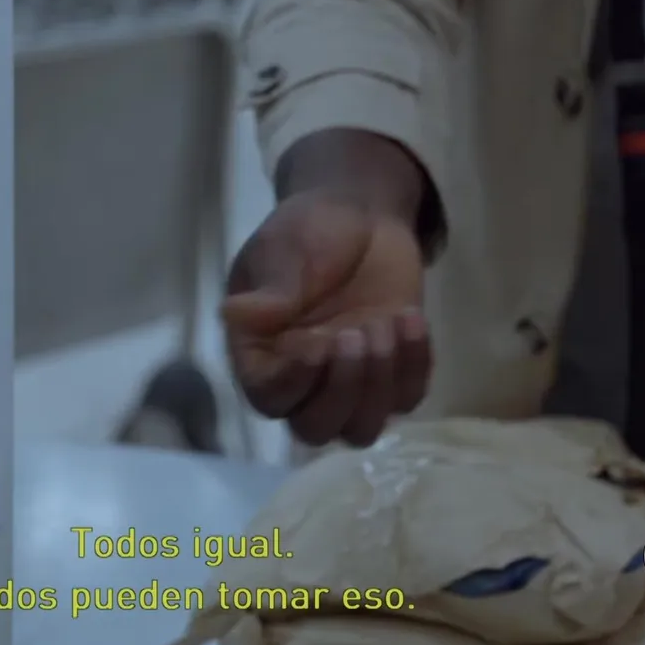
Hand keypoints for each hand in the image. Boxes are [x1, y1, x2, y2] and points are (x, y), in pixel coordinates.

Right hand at [222, 190, 431, 446]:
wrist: (361, 215)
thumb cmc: (310, 232)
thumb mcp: (285, 253)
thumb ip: (270, 291)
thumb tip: (231, 314)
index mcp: (261, 356)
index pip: (269, 397)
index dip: (294, 381)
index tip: (316, 341)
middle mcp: (303, 382)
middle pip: (315, 429)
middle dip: (342, 389)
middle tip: (356, 333)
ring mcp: (350, 384)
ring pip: (361, 429)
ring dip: (379, 386)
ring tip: (386, 323)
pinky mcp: (392, 374)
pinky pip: (406, 399)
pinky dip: (414, 366)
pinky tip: (410, 318)